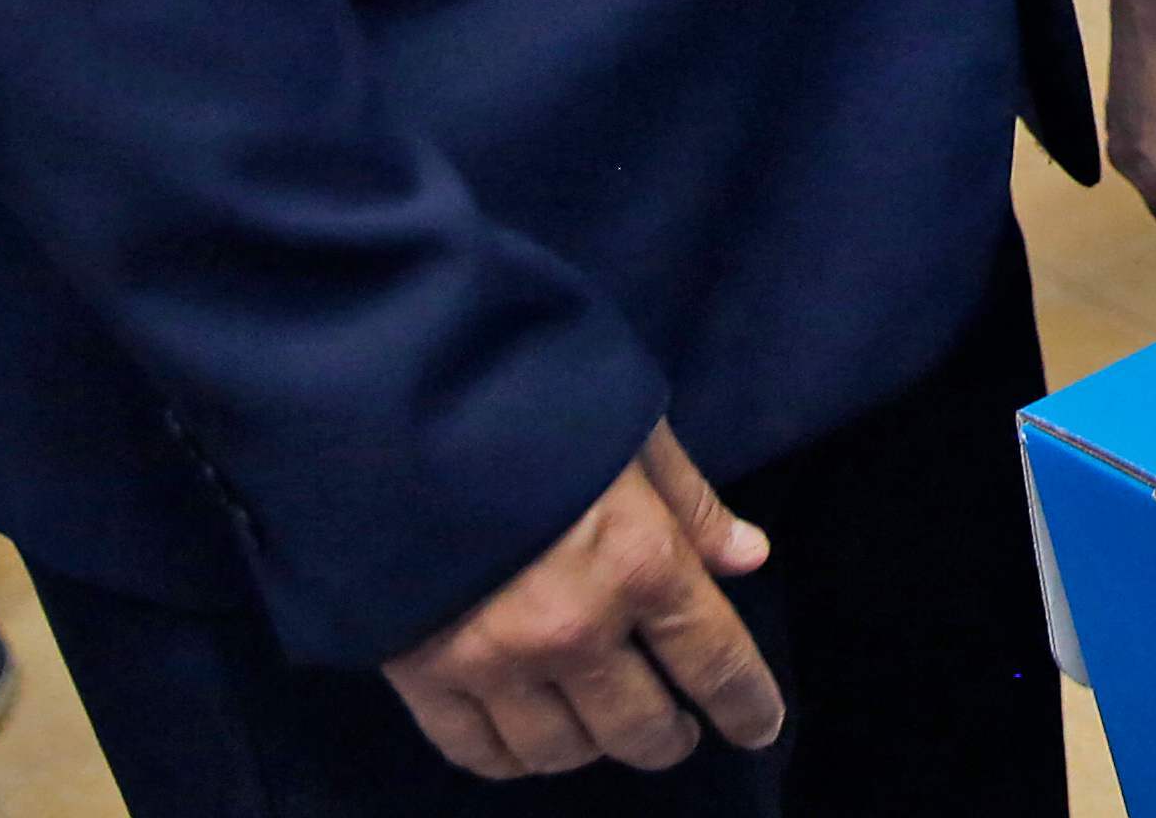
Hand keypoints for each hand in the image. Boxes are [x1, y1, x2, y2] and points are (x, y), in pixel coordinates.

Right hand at [382, 428, 782, 780]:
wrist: (396, 403)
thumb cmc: (529, 399)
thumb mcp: (631, 427)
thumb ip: (689, 502)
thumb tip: (749, 557)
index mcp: (640, 562)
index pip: (715, 662)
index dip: (747, 706)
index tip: (759, 729)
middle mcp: (575, 630)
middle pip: (638, 728)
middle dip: (668, 738)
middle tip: (675, 730)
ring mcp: (496, 662)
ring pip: (561, 751)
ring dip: (592, 746)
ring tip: (601, 727)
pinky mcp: (424, 676)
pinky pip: (479, 752)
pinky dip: (513, 756)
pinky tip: (528, 737)